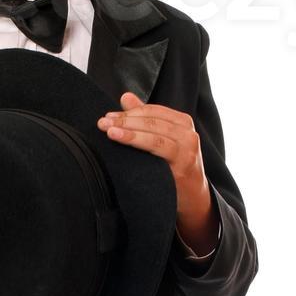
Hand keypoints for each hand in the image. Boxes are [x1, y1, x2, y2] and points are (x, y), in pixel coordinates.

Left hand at [97, 91, 219, 253]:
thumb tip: (126, 97)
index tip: (108, 116)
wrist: (192, 198)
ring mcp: (187, 150)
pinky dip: (139, 144)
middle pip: (152, 121)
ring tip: (109, 132)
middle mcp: (188, 134)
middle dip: (125, 120)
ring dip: (130, 132)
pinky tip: (123, 142)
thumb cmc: (174, 167)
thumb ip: (145, 118)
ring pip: (155, 135)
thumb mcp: (163, 140)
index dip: (129, 112)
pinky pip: (159, 151)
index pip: (153, 111)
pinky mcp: (183, 167)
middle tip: (103, 123)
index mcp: (182, 123)